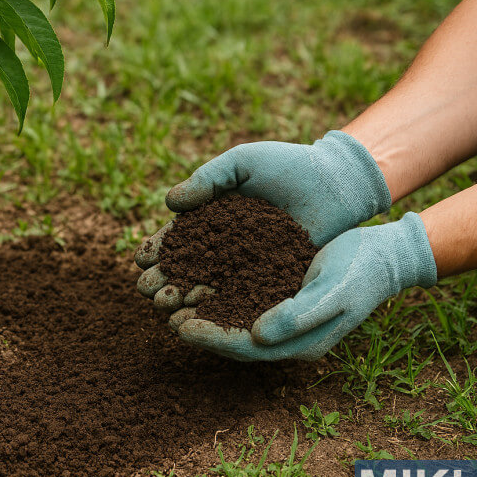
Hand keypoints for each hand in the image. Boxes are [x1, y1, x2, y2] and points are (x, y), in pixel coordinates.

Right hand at [137, 130, 390, 315]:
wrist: (336, 182)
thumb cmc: (288, 165)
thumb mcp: (243, 162)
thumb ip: (207, 179)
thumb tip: (169, 203)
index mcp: (213, 217)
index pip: (178, 238)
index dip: (158, 249)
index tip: (141, 259)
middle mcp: (226, 246)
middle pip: (186, 267)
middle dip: (163, 279)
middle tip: (147, 290)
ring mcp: (247, 266)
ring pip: (208, 286)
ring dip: (183, 297)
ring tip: (164, 306)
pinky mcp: (271, 281)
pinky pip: (241, 296)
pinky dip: (219, 306)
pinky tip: (200, 314)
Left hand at [160, 213, 437, 361]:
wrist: (383, 255)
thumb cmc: (363, 273)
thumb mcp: (334, 291)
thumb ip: (298, 315)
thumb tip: (258, 334)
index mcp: (298, 344)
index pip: (245, 348)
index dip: (211, 338)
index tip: (180, 327)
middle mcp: (284, 335)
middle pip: (231, 335)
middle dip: (196, 325)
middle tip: (162, 310)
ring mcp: (280, 315)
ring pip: (231, 315)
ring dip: (200, 306)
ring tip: (169, 293)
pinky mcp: (277, 292)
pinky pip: (239, 294)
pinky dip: (216, 286)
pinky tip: (194, 271)